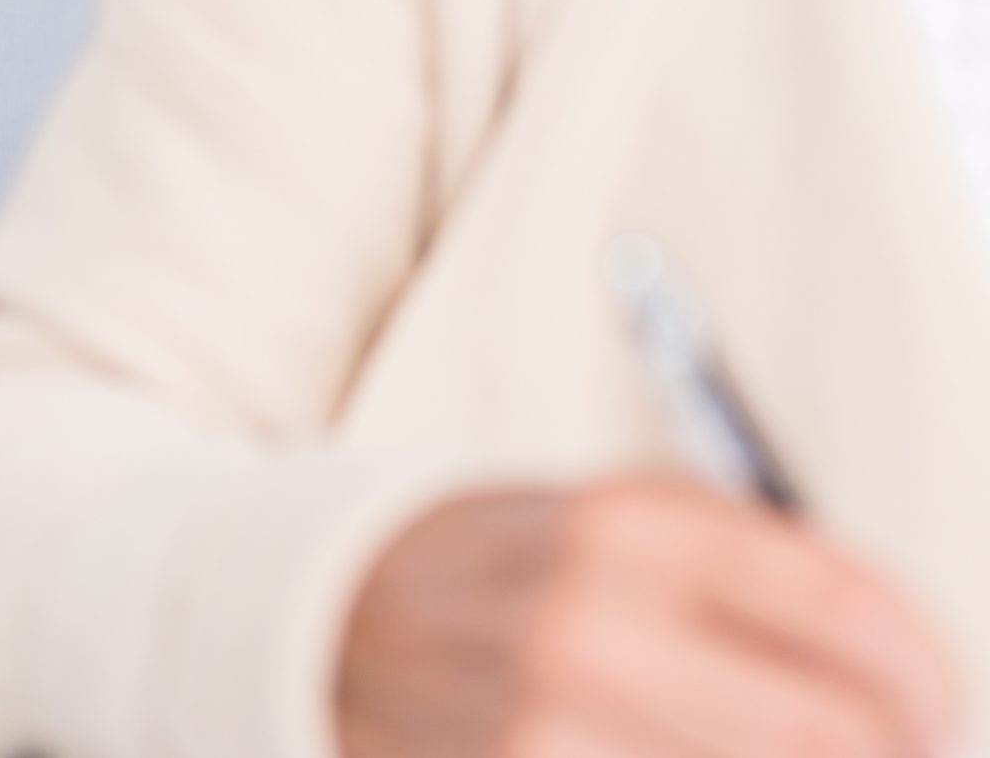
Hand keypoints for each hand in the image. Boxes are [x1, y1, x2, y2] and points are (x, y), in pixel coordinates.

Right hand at [337, 479, 959, 757]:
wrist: (329, 621)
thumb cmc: (510, 572)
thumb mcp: (625, 522)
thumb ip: (767, 575)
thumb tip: (916, 691)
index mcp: (627, 529)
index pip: (849, 610)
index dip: (927, 675)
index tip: (943, 708)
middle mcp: (587, 631)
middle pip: (836, 731)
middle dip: (896, 753)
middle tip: (906, 756)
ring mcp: (543, 733)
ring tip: (803, 756)